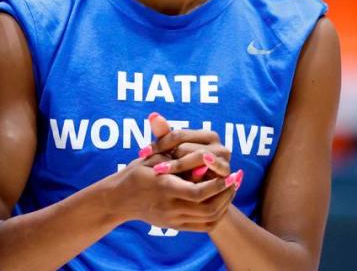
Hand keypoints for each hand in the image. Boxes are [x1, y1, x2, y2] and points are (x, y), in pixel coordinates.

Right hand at [104, 153, 237, 232]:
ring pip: (209, 218)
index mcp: (164, 188)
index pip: (199, 192)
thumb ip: (165, 143)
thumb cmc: (137, 172)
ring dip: (224, 204)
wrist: (121, 198)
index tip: (229, 173)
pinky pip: (204, 226)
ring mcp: (173, 220)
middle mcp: (170, 207)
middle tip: (235, 181)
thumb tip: (173, 128)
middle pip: (209, 208)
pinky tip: (221, 201)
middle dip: (226, 195)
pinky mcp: (175, 227)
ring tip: (231, 189)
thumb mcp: (150, 155)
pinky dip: (217, 215)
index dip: (218, 184)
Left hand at [140, 112, 232, 181]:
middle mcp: (220, 146)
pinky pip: (212, 172)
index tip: (142, 152)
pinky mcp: (227, 177)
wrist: (203, 195)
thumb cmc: (185, 170)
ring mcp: (225, 161)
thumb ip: (164, 135)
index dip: (160, 143)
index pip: (179, 135)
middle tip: (152, 166)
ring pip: (198, 157)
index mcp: (208, 136)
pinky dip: (199, 173)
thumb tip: (153, 115)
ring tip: (161, 171)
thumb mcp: (174, 153)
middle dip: (169, 156)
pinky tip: (186, 178)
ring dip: (179, 165)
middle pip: (187, 147)